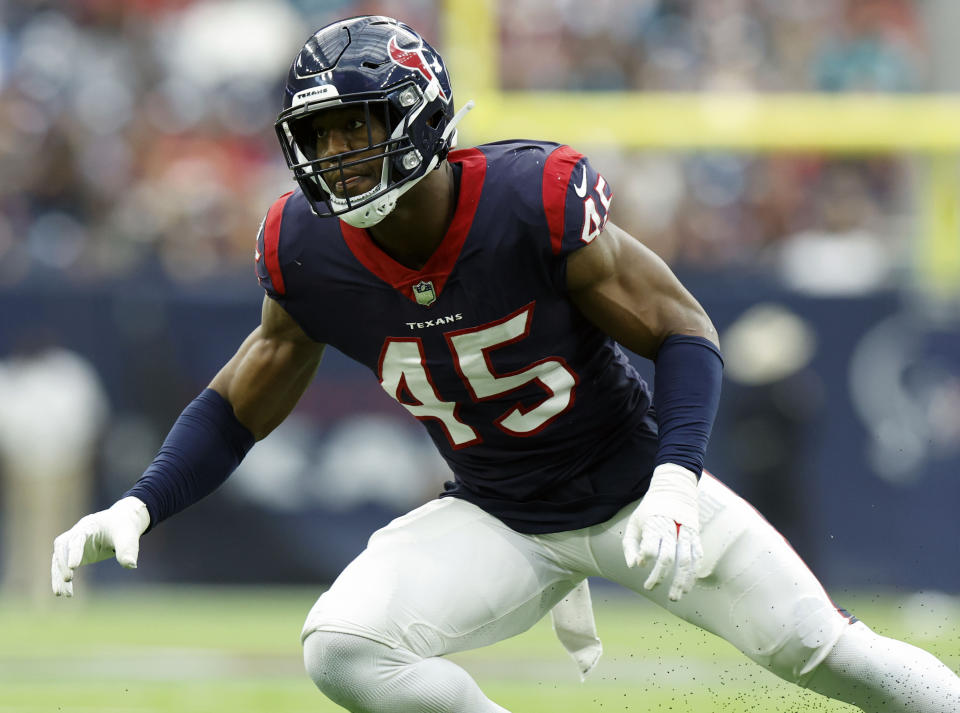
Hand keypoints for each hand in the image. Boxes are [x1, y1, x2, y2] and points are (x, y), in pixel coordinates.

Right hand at [51, 496, 149, 596]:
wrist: (122, 522)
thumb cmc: (124, 528)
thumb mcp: (129, 536)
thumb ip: (128, 549)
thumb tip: (131, 565)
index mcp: (90, 525)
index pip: (78, 538)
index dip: (75, 551)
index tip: (73, 567)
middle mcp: (77, 533)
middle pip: (62, 547)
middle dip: (62, 563)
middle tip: (68, 579)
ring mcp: (73, 544)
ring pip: (58, 559)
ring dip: (58, 575)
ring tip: (60, 593)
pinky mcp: (74, 555)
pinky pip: (63, 567)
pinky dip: (62, 579)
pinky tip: (65, 593)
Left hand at [622, 463, 702, 601]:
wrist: (674, 489)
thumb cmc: (649, 509)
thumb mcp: (634, 522)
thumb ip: (630, 544)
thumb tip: (634, 566)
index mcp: (655, 523)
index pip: (651, 546)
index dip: (645, 557)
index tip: (640, 564)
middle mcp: (672, 529)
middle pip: (668, 557)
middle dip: (659, 575)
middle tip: (649, 587)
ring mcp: (686, 533)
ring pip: (686, 561)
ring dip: (681, 581)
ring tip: (675, 597)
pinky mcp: (695, 536)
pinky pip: (697, 557)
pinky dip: (693, 574)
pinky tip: (687, 586)